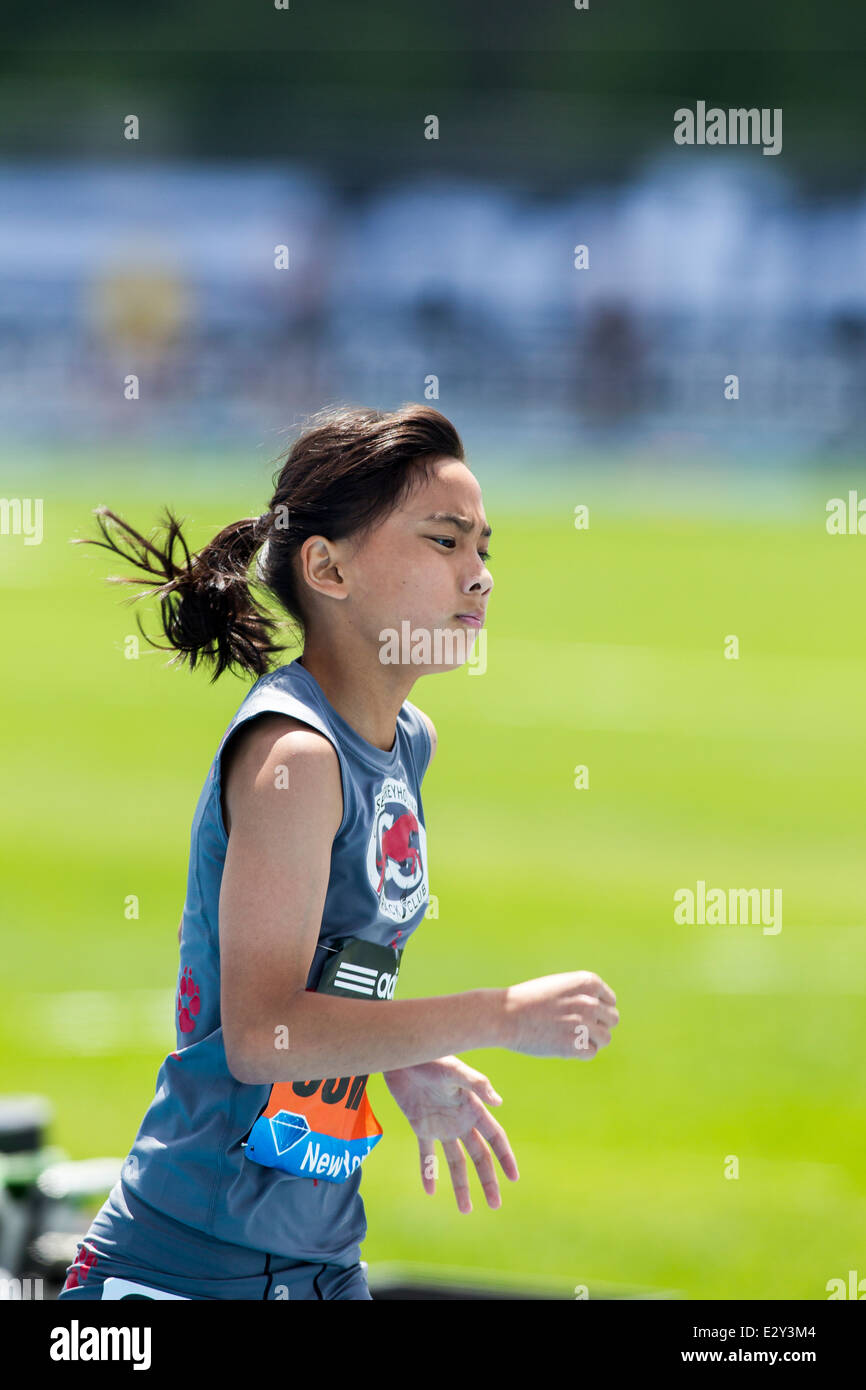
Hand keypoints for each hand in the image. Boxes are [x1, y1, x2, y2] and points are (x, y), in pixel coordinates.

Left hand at [383, 1056, 518, 1213]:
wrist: (402, 1055)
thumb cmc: (431, 1057)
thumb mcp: (454, 1070)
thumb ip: (477, 1084)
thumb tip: (499, 1103)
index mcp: (473, 1107)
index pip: (495, 1137)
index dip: (505, 1157)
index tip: (514, 1178)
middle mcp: (460, 1120)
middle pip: (479, 1155)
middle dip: (488, 1180)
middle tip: (495, 1204)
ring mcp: (441, 1125)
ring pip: (456, 1161)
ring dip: (461, 1184)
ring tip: (466, 1210)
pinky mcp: (420, 1125)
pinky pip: (426, 1154)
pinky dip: (428, 1171)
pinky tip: (430, 1191)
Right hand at [503, 971, 618, 1057]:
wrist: (505, 1014)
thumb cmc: (530, 999)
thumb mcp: (560, 985)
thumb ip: (583, 995)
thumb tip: (603, 1012)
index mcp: (588, 982)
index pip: (610, 1001)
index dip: (597, 1009)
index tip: (579, 1013)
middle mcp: (590, 1002)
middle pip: (612, 1019)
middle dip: (598, 1024)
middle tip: (576, 1028)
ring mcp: (583, 1024)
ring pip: (605, 1038)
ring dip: (591, 1040)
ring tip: (571, 1037)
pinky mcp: (574, 1046)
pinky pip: (590, 1052)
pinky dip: (580, 1052)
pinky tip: (563, 1045)